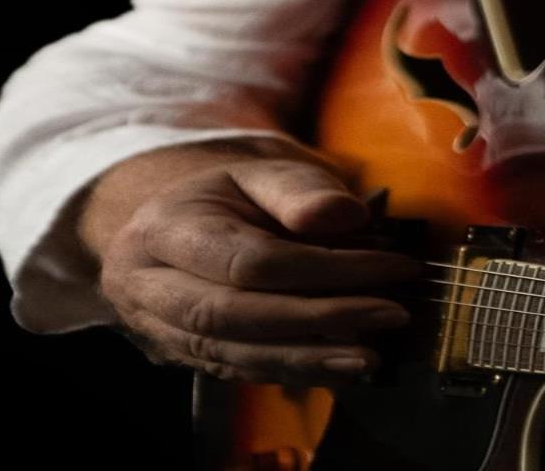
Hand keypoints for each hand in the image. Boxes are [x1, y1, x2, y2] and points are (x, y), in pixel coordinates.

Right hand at [94, 156, 424, 386]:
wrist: (178, 222)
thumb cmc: (230, 194)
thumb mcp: (262, 171)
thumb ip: (301, 190)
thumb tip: (347, 217)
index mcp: (165, 229)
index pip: (250, 260)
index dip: (327, 268)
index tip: (395, 267)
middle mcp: (149, 285)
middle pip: (234, 315)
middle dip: (320, 319)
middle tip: (391, 315)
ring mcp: (156, 327)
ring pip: (232, 354)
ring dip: (309, 358)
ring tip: (372, 356)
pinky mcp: (179, 354)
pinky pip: (236, 371)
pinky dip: (293, 371)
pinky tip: (342, 368)